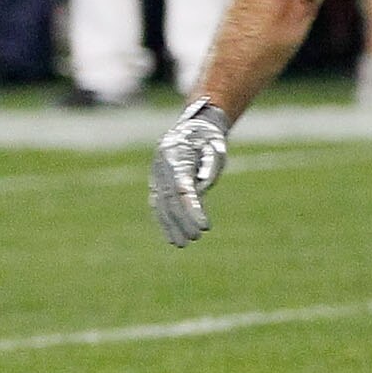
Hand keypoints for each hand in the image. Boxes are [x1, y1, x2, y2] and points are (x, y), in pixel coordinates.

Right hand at [148, 101, 230, 246]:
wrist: (190, 128)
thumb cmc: (207, 139)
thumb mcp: (215, 147)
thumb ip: (209, 165)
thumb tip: (201, 189)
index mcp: (176, 156)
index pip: (182, 188)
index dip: (192, 209)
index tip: (204, 227)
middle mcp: (162, 167)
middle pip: (170, 199)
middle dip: (182, 221)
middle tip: (195, 238)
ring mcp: (157, 175)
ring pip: (161, 204)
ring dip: (171, 226)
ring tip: (182, 244)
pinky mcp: (158, 183)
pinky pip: (159, 205)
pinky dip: (165, 221)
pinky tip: (172, 236)